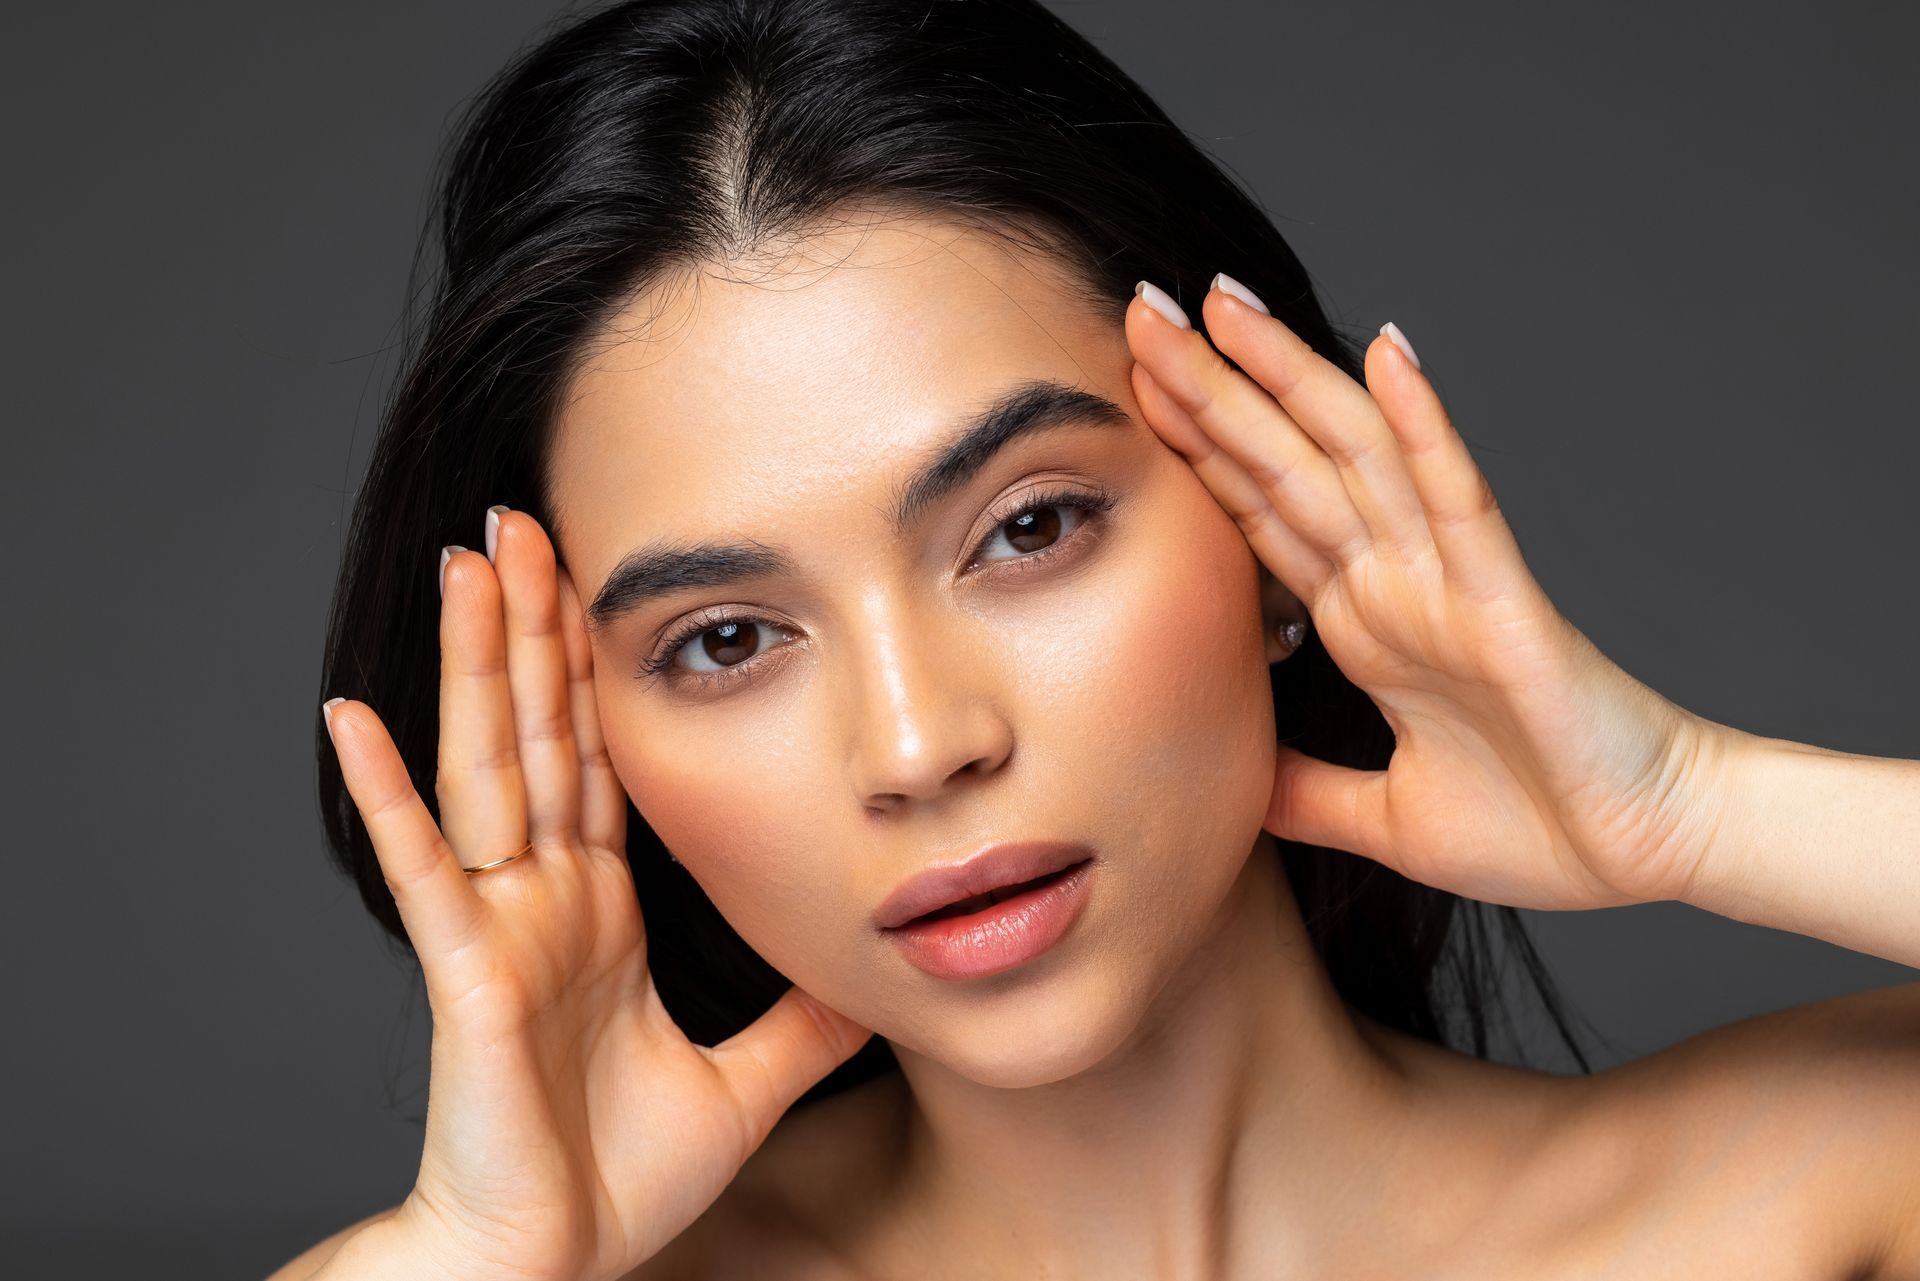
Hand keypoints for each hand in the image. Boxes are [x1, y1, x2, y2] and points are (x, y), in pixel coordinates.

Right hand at [320, 508, 872, 1280]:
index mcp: (599, 908)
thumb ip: (802, 1023)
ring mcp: (499, 924)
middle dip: (533, 628)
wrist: (549, 1264)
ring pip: (488, 768)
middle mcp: (543, 897)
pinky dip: (388, 794)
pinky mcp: (467, 972)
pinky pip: (427, 869)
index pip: (597, 758)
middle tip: (524, 521)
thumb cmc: (616, 1180)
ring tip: (466, 567)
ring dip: (474, 666)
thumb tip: (873, 978)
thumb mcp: (745, 1079)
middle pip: (539, 733)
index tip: (591, 582)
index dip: (593, 670)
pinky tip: (354, 718)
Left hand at [1124, 281, 1733, 910]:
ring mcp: (1448, 583)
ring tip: (1227, 306)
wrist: (1646, 855)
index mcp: (1365, 624)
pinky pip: (1457, 498)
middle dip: (1214, 386)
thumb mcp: (1384, 818)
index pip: (1260, 513)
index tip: (1134, 384)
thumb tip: (1236, 786)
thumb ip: (1309, 792)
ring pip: (1356, 455)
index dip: (1197, 448)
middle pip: (1288, 461)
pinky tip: (1388, 358)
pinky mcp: (1504, 602)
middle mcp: (1397, 583)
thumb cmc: (1543, 831)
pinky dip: (1423, 426)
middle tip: (1144, 308)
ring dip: (1292, 376)